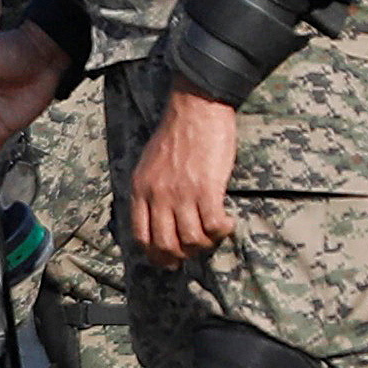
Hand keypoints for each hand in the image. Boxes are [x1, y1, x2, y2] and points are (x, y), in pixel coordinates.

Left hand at [127, 86, 240, 266]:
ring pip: (190, 240)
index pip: (140, 236)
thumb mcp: (149, 163)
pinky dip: (222, 231)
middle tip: (195, 251)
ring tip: (214, 233)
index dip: (155, 254)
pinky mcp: (206, 188)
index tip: (169, 260)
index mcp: (139, 189)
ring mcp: (181, 193)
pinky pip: (213, 225)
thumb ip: (150, 189)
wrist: (195, 107)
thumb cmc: (176, 132)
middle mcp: (157, 195)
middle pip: (164, 245)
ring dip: (205, 244)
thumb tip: (159, 216)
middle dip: (180, 256)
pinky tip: (227, 223)